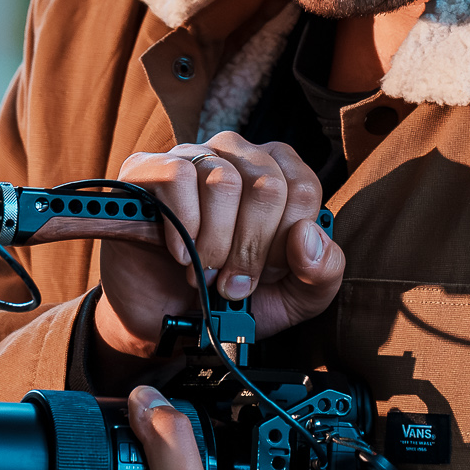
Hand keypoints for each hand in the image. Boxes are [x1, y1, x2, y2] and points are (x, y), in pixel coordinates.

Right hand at [93, 133, 344, 376]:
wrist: (168, 316)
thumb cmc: (234, 299)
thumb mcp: (296, 297)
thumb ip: (323, 271)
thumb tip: (307, 236)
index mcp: (280, 173)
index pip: (303, 189)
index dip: (284, 242)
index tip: (266, 272)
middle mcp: (238, 153)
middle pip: (267, 185)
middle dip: (250, 249)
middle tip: (231, 282)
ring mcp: (192, 155)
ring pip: (222, 182)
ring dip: (214, 244)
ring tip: (203, 272)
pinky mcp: (147, 168)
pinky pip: (177, 178)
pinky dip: (182, 225)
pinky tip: (180, 252)